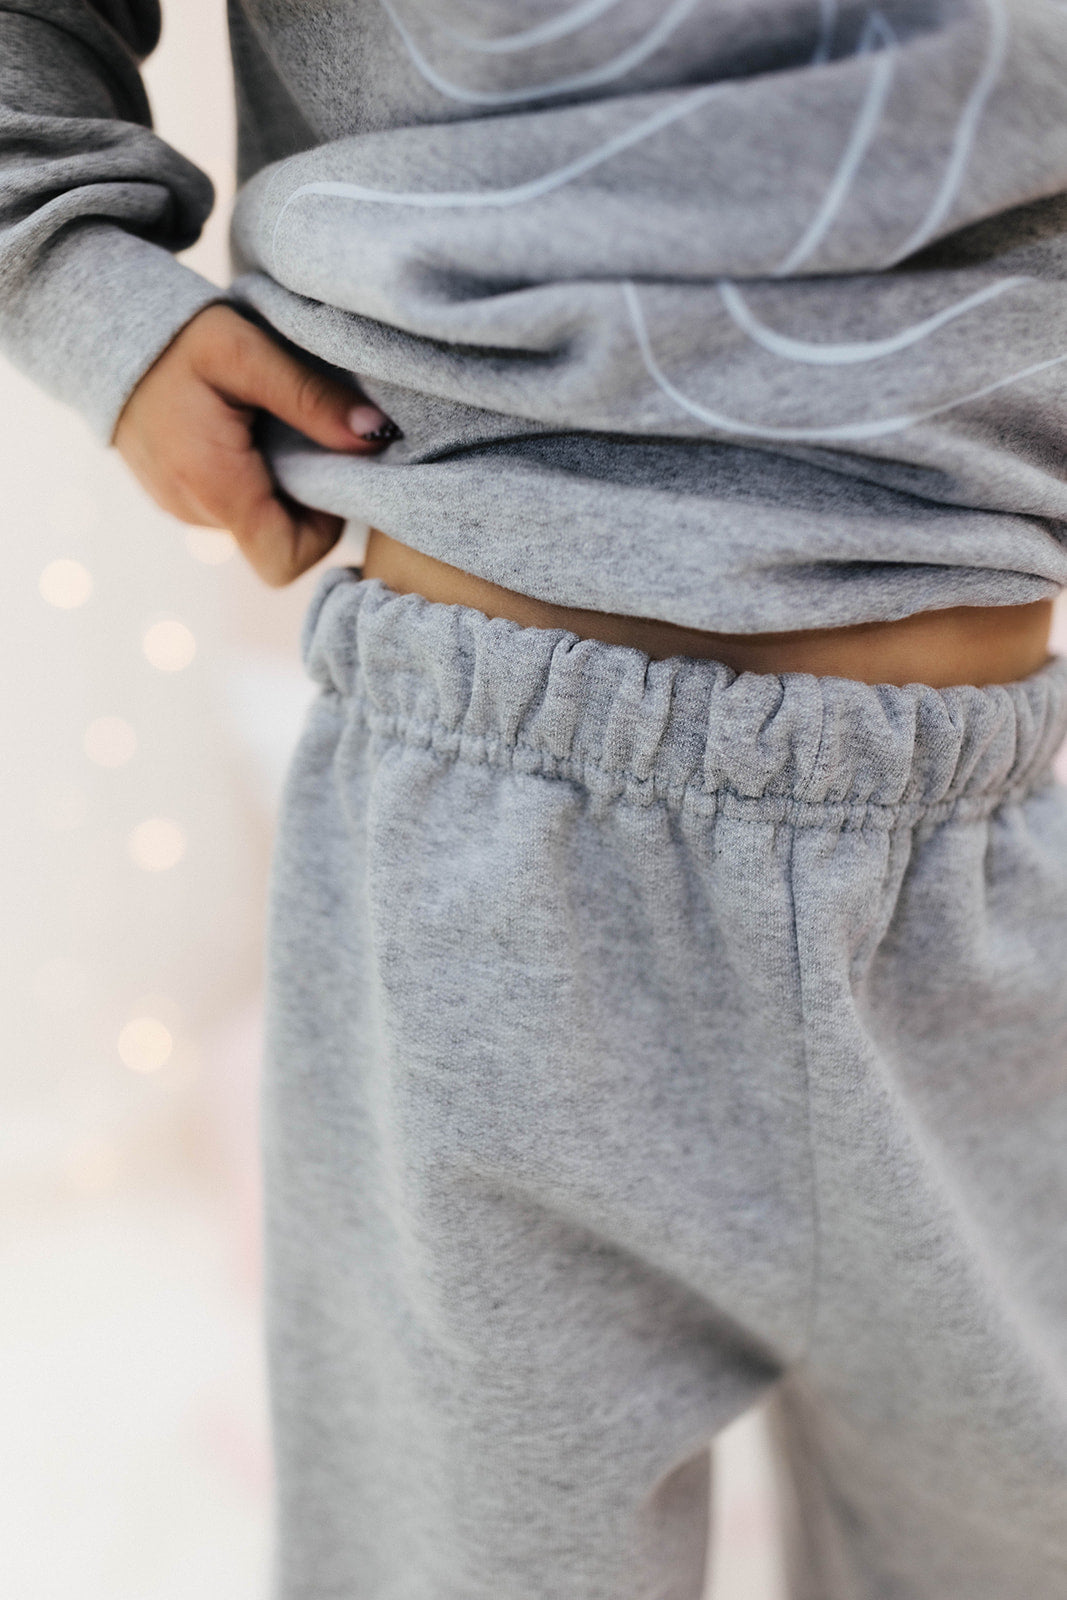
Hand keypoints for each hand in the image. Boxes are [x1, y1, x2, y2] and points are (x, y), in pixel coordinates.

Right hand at [113, 303, 399, 585]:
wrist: (98, 329)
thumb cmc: (177, 338)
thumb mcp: (249, 354)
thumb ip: (312, 399)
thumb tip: (377, 437)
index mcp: (215, 487)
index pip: (285, 561)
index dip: (321, 532)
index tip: (326, 476)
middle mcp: (195, 512)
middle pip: (276, 541)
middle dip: (304, 499)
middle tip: (305, 437)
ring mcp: (182, 508)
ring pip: (256, 523)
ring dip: (278, 485)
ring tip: (270, 426)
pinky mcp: (177, 496)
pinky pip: (231, 505)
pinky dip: (251, 478)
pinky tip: (244, 431)